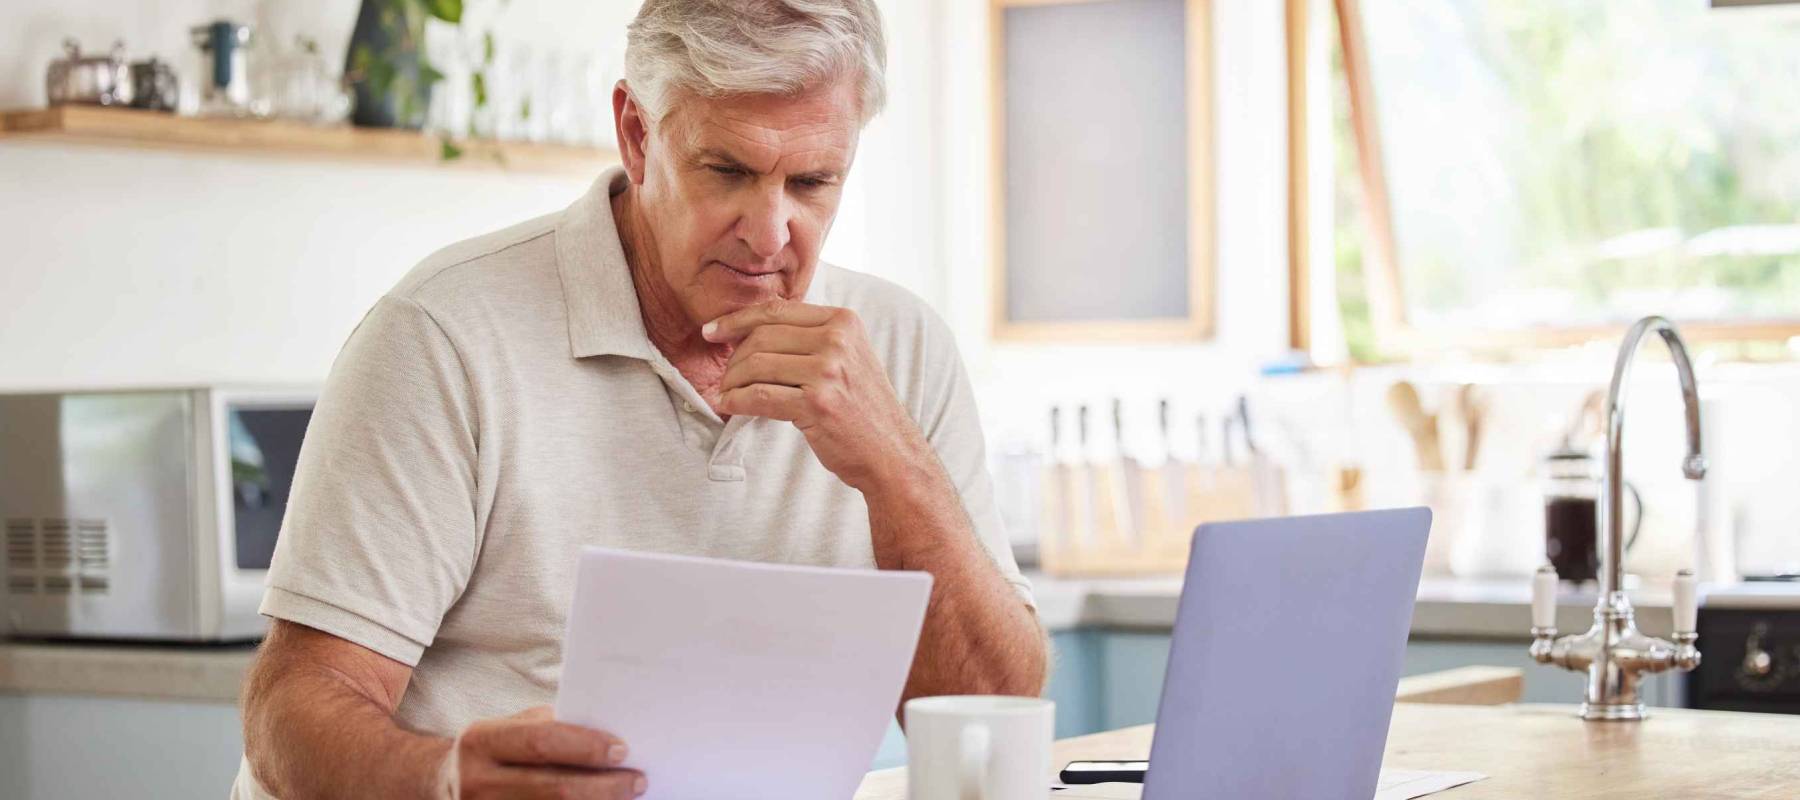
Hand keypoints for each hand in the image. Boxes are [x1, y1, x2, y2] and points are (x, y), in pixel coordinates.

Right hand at [438, 706, 644, 799]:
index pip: (541, 742)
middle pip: (554, 790)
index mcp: (481, 741)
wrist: (451, 784)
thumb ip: (554, 728)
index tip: (623, 750)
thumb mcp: (513, 728)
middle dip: (604, 787)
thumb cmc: (499, 750)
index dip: (586, 747)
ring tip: (627, 797)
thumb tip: (612, 738)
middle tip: (638, 780)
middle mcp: (477, 782)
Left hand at [704, 298, 934, 492]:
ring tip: (727, 394)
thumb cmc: (863, 409)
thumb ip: (813, 338)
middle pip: (762, 336)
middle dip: (733, 358)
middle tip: (724, 377)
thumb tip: (753, 329)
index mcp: (844, 321)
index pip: (777, 311)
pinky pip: (759, 396)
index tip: (713, 331)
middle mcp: (838, 340)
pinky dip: (737, 401)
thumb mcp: (848, 358)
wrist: (892, 453)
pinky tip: (730, 406)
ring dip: (732, 382)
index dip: (738, 320)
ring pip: (756, 365)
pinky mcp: (817, 403)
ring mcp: (828, 371)